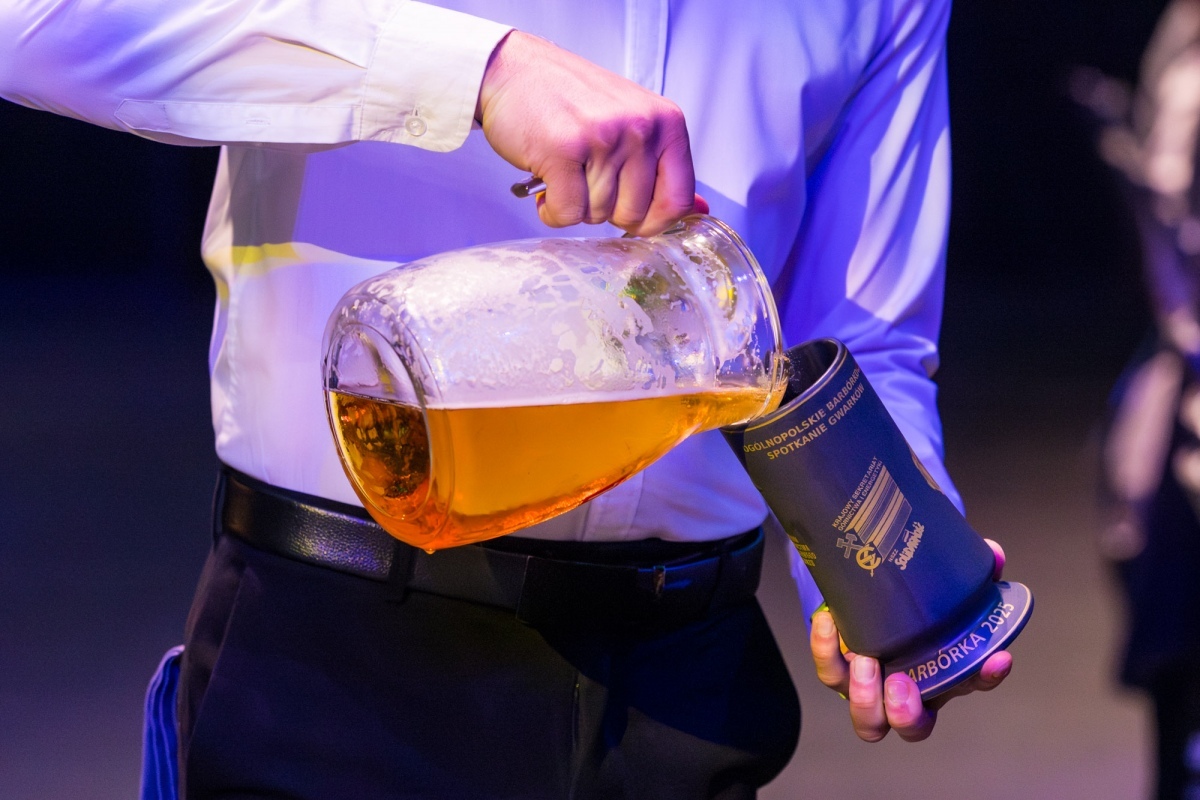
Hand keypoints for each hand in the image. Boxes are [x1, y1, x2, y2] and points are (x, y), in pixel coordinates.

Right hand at [476, 31, 694, 235]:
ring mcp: (603, 138)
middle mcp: (639, 128)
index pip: (677, 200)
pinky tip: (547, 187)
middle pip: (634, 214)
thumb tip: (697, 211)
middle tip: (587, 180)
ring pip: (598, 215)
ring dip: (575, 206)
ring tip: (566, 173)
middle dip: (606, 210)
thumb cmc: (569, 100)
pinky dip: (552, 211)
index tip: (632, 215)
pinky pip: (567, 213)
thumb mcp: (630, 124)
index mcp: (665, 122)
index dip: (653, 221)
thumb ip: (663, 168)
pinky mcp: (564, 151)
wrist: (512, 71)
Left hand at [810, 539, 1013, 741]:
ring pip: (868, 720)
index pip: (973, 682)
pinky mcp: (839, 671)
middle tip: (901, 683)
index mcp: (943, 672)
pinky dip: (825, 650)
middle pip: (912, 727)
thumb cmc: (911, 602)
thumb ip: (965, 570)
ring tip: (864, 660)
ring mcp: (872, 687)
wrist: (866, 594)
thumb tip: (992, 552)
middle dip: (907, 714)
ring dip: (865, 696)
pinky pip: (829, 672)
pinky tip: (827, 621)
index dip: (986, 676)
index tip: (995, 659)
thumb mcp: (938, 585)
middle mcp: (909, 690)